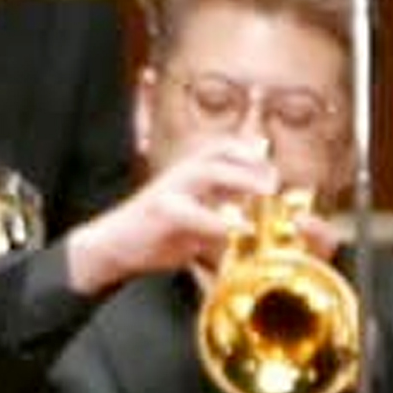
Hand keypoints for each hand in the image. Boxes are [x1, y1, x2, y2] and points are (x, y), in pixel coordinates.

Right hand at [64, 137, 281, 294]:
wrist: (115, 246)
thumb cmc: (160, 232)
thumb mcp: (196, 216)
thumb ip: (224, 209)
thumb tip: (259, 214)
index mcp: (190, 170)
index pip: (224, 147)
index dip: (251, 151)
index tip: (274, 166)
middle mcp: (180, 172)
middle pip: (219, 151)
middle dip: (252, 161)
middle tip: (277, 180)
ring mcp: (169, 189)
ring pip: (207, 172)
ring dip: (241, 179)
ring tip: (267, 193)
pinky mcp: (161, 212)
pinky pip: (193, 212)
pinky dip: (219, 221)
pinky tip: (239, 230)